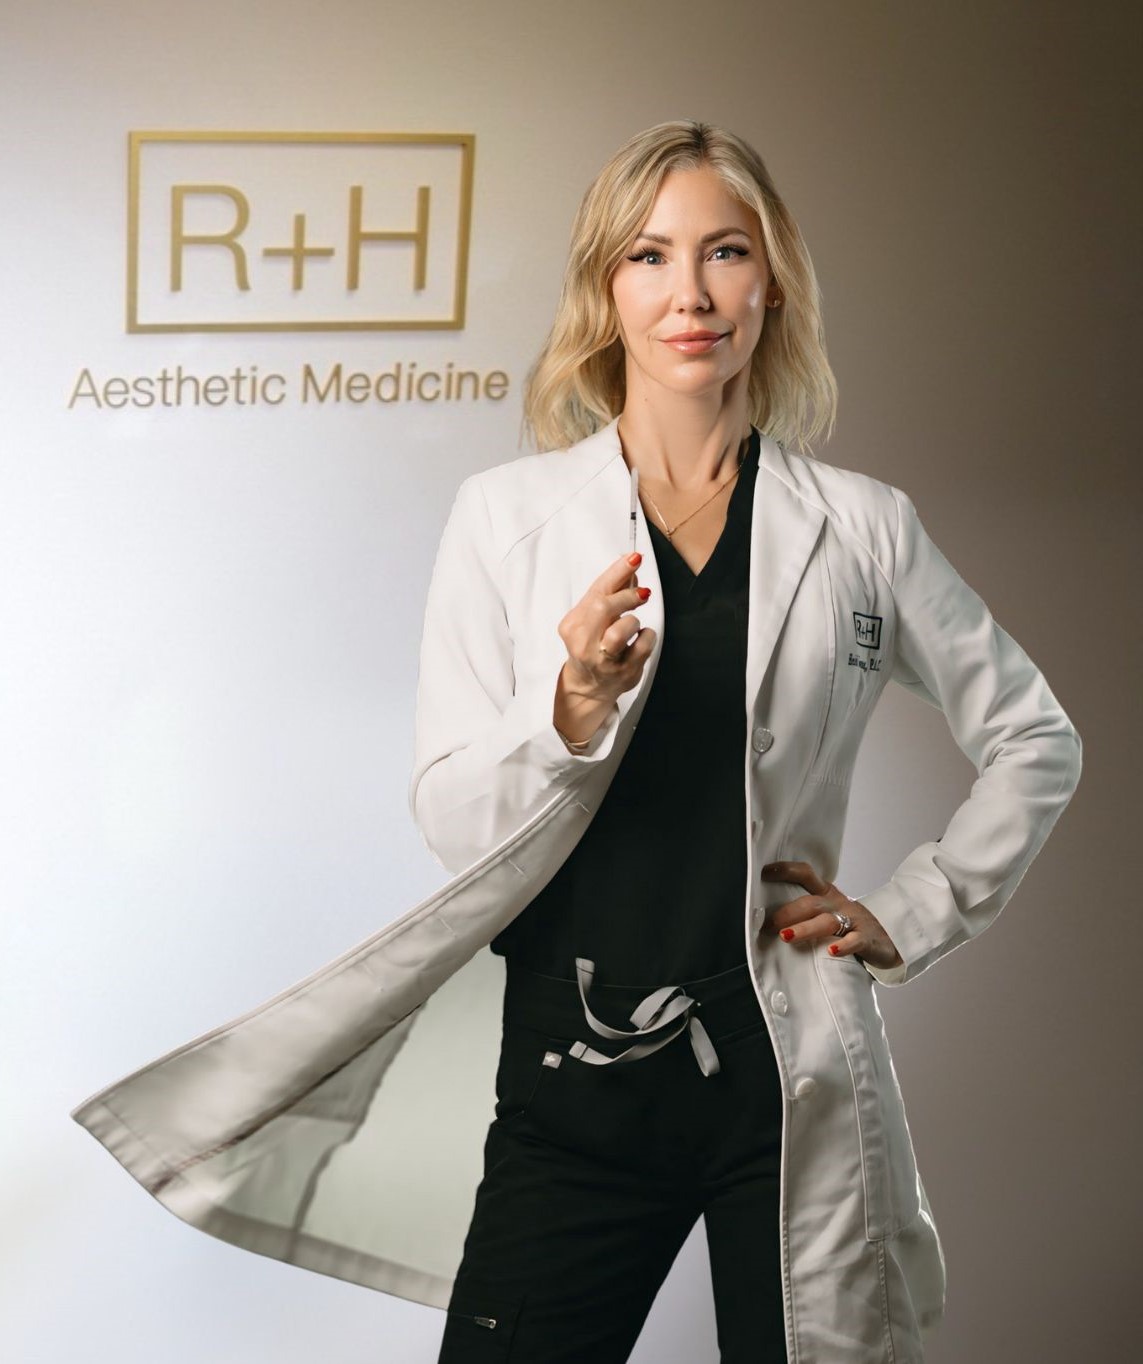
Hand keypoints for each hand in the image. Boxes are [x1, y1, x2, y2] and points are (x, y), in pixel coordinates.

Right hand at [557, 551, 657, 707]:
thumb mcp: (594, 618)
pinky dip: (647, 637)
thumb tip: (630, 566)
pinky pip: (644, 645)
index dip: (617, 572)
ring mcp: (603, 661)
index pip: (595, 592)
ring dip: (634, 622)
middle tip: (643, 593)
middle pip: (604, 608)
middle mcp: (583, 643)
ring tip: (633, 627)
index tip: (634, 557)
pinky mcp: (623, 673)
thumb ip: (610, 593)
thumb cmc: (592, 645)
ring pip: (622, 630)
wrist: (589, 685)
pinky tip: (640, 639)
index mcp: (573, 625)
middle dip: (627, 596)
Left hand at [761, 860, 903, 971]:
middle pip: (811, 902)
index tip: (764, 872)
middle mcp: (838, 904)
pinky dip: (842, 946)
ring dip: (805, 929)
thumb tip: (765, 919)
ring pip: (827, 922)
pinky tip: (830, 952)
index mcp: (827, 894)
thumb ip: (804, 913)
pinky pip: (854, 941)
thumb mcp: (828, 912)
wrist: (892, 937)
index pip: (806, 875)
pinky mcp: (867, 939)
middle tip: (768, 923)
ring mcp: (853, 921)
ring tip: (786, 936)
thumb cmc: (850, 925)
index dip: (786, 870)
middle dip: (788, 912)